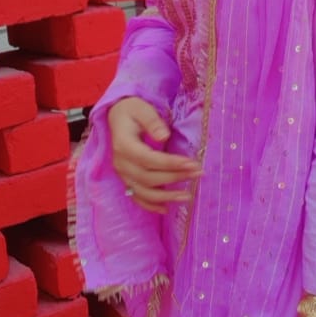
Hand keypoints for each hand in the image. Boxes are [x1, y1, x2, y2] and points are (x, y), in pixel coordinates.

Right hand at [108, 97, 201, 213]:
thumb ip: (152, 121)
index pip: (149, 159)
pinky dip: (150, 205)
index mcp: (124, 145)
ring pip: (143, 191)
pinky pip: (136, 197)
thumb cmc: (132, 111)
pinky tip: (166, 208)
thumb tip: (164, 136)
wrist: (117, 117)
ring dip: (166, 196)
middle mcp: (121, 163)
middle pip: (148, 177)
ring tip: (188, 196)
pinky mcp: (126, 179)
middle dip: (175, 177)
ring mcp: (122, 173)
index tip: (192, 163)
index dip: (171, 164)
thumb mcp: (142, 109)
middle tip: (198, 173)